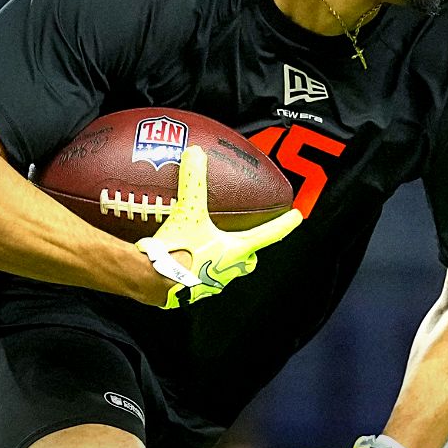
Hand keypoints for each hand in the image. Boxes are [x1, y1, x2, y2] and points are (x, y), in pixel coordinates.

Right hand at [134, 145, 302, 308]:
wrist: (151, 281)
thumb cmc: (177, 251)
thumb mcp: (187, 211)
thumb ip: (193, 181)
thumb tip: (196, 154)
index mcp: (234, 251)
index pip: (268, 234)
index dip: (284, 224)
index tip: (296, 217)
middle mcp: (227, 270)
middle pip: (247, 259)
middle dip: (249, 250)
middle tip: (244, 238)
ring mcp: (209, 284)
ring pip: (224, 271)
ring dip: (220, 259)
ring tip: (207, 245)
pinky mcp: (188, 293)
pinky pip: (198, 279)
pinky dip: (194, 268)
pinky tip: (180, 258)